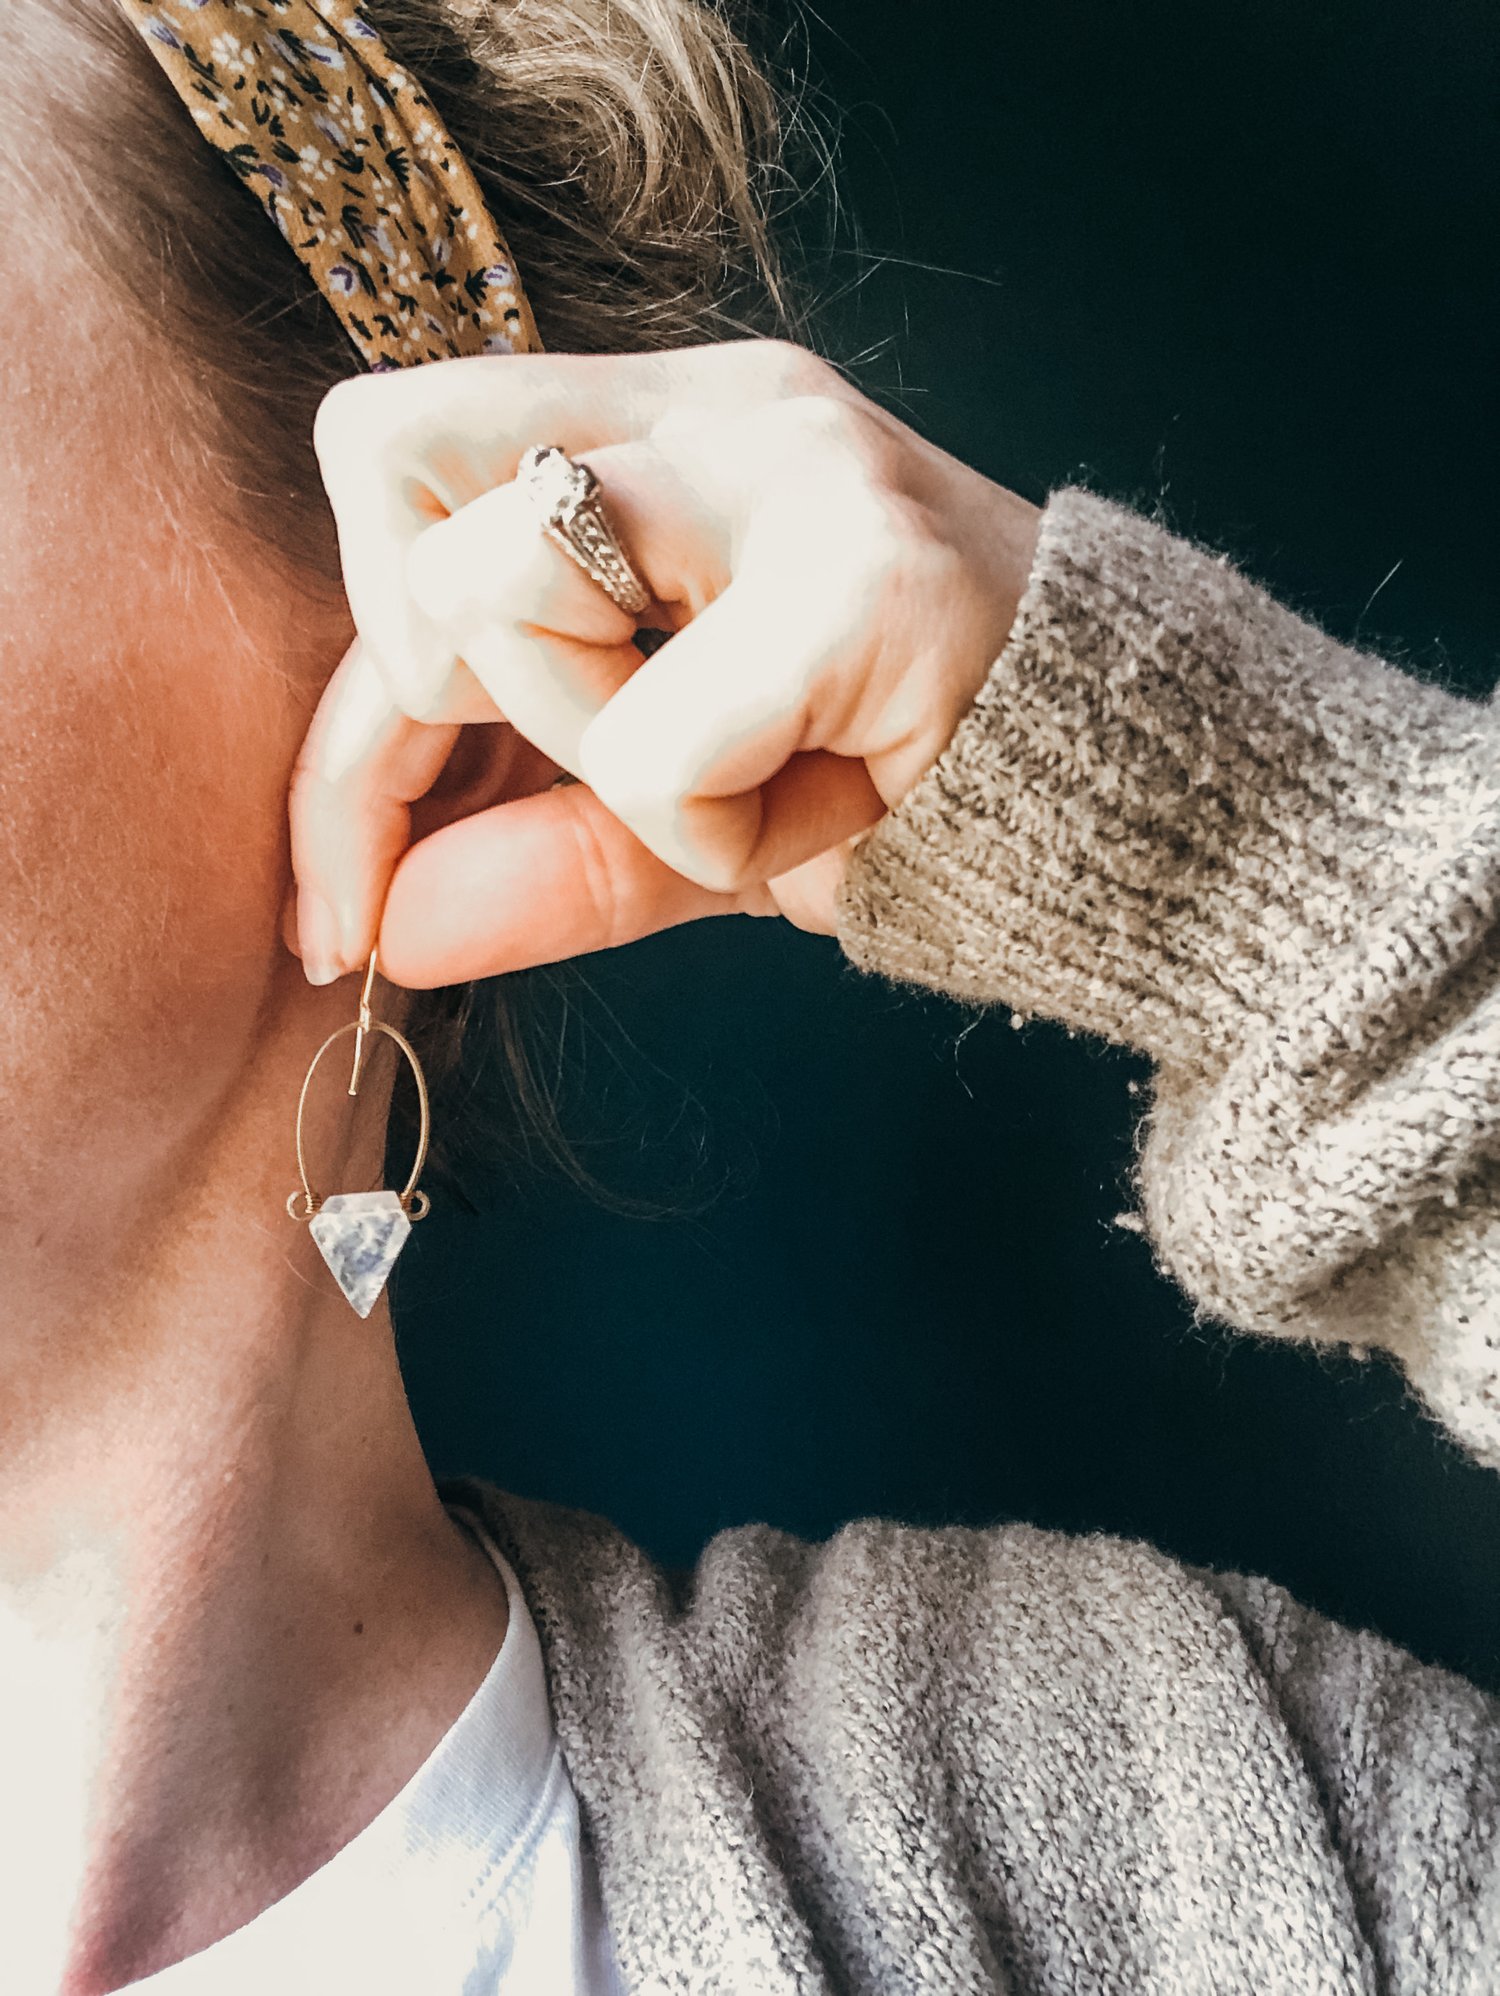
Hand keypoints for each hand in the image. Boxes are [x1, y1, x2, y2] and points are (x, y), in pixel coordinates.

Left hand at [288, 338, 1039, 985]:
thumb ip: (542, 847)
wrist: (1141, 805)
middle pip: (385, 457)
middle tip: (584, 765)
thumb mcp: (693, 814)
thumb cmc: (911, 782)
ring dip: (592, 749)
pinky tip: (824, 815)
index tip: (353, 885)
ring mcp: (794, 468)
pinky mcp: (866, 577)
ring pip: (497, 586)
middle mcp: (715, 403)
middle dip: (429, 684)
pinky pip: (650, 751)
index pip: (390, 467)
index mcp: (661, 420)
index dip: (344, 702)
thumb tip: (389, 932)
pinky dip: (710, 839)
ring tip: (746, 776)